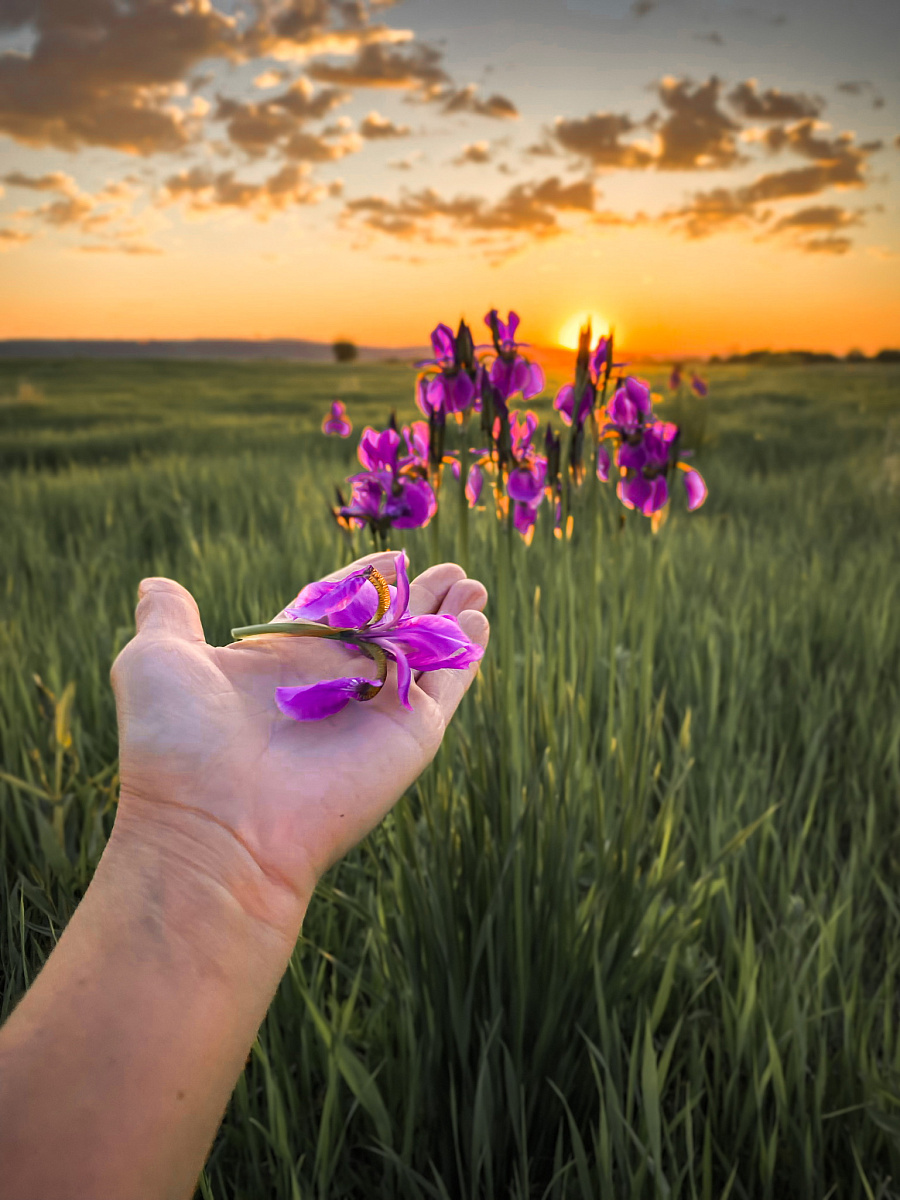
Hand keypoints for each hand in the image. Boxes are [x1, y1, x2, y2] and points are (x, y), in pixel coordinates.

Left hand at [109, 552, 488, 935]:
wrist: (215, 825)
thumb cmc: (178, 742)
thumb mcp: (157, 660)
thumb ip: (168, 617)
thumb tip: (155, 584)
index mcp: (281, 660)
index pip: (333, 609)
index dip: (363, 583)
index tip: (390, 554)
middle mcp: (331, 685)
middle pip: (388, 630)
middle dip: (419, 597)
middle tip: (453, 569)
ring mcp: (372, 712)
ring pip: (423, 654)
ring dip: (450, 618)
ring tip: (473, 584)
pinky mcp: (408, 737)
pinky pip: (445, 688)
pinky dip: (464, 657)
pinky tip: (479, 623)